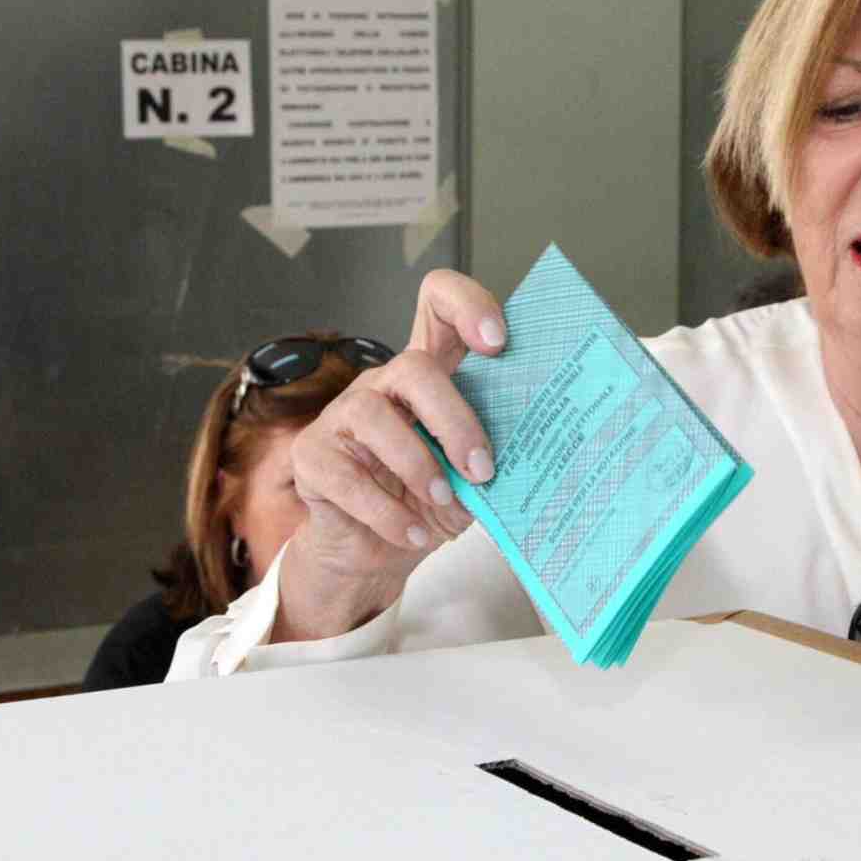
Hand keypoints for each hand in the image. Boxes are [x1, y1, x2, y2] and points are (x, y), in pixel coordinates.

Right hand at [274, 269, 506, 641]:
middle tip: (482, 469)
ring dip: (418, 465)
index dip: (468, 306)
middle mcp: (384, 385)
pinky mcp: (312, 456)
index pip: (439, 305)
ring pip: (374, 414)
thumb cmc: (432, 503)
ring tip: (443, 503)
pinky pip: (347, 475)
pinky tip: (412, 533)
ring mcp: (342, 416)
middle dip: (455, 420)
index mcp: (430, 377)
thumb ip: (497, 452)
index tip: (498, 343)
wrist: (379, 555)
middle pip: (414, 367)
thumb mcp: (473, 476)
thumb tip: (549, 449)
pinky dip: (388, 511)